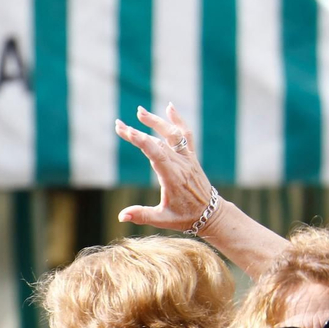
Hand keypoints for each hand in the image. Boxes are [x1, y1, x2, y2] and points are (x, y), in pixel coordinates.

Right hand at [114, 103, 216, 231]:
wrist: (210, 213)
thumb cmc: (185, 217)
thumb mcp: (162, 219)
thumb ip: (142, 215)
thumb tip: (121, 216)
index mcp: (173, 178)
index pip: (155, 153)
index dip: (140, 140)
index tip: (126, 131)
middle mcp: (181, 164)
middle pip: (158, 142)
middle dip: (138, 132)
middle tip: (119, 124)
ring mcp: (187, 158)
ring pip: (172, 134)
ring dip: (156, 121)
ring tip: (140, 111)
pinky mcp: (191, 156)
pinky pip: (185, 135)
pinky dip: (177, 120)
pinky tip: (169, 108)